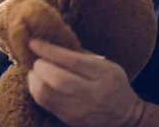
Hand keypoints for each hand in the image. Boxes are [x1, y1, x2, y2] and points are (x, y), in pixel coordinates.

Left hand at [27, 40, 144, 126]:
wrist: (125, 117)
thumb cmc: (112, 84)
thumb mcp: (105, 64)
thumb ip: (80, 54)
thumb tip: (52, 40)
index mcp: (103, 75)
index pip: (72, 61)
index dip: (49, 50)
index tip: (34, 42)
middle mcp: (92, 94)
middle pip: (58, 79)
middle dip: (40, 65)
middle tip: (36, 59)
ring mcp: (79, 109)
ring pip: (46, 93)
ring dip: (34, 78)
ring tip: (35, 70)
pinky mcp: (69, 118)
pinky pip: (45, 103)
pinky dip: (36, 90)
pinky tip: (38, 82)